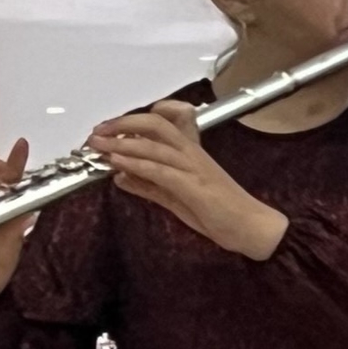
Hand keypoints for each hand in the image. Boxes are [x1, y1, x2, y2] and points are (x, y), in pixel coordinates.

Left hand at [93, 99, 288, 259]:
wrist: (251, 228)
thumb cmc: (221, 213)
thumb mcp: (176, 199)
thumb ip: (148, 186)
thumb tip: (120, 177)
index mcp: (190, 153)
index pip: (163, 123)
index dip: (134, 120)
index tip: (110, 128)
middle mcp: (191, 154)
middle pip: (155, 124)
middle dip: (121, 124)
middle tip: (96, 133)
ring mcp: (193, 167)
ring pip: (153, 145)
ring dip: (121, 143)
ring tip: (97, 145)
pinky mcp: (194, 186)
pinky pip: (161, 169)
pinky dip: (136, 164)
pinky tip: (117, 163)